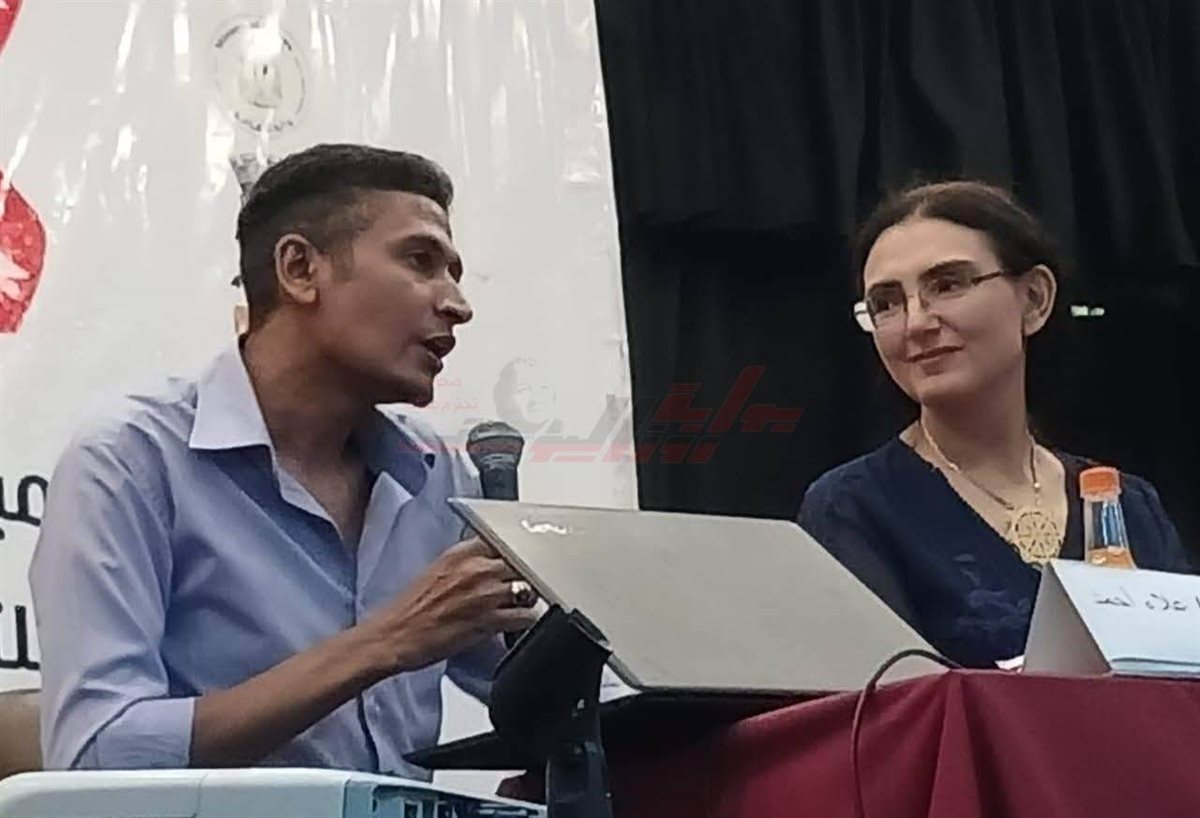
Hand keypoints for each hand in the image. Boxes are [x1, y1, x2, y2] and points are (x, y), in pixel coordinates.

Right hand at [365, 537, 538, 673]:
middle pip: (522, 561)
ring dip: (529, 597)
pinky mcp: (489, 621)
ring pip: (528, 588)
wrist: (393, 636)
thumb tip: (491, 561)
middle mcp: (475, 568)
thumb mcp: (438, 570)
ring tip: (524, 604)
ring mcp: (484, 594)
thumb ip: (467, 561)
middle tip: (527, 582)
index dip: (518, 548)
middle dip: (527, 572)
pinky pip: (526, 616)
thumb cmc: (409, 609)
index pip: (504, 538)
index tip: (524, 554)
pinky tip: (520, 623)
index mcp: (460, 552)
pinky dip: (527, 620)